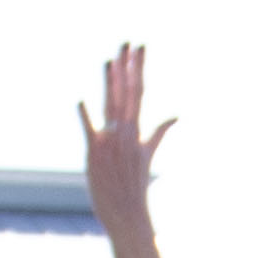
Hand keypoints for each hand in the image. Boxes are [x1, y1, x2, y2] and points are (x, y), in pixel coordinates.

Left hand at [78, 44, 172, 239]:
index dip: (138, 67)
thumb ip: (160, 132)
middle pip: (127, 93)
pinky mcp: (95, 154)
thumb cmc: (135, 185)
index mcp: (136, 129)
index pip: (139, 90)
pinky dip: (86, 117)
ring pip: (112, 106)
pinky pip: (91, 131)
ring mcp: (111, 142)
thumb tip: (177, 116)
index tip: (139, 46)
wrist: (128, 214)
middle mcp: (126, 131)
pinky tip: (81, 100)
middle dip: (128, 67)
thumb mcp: (148, 154)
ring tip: (111, 61)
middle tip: (127, 43)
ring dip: (112, 84)